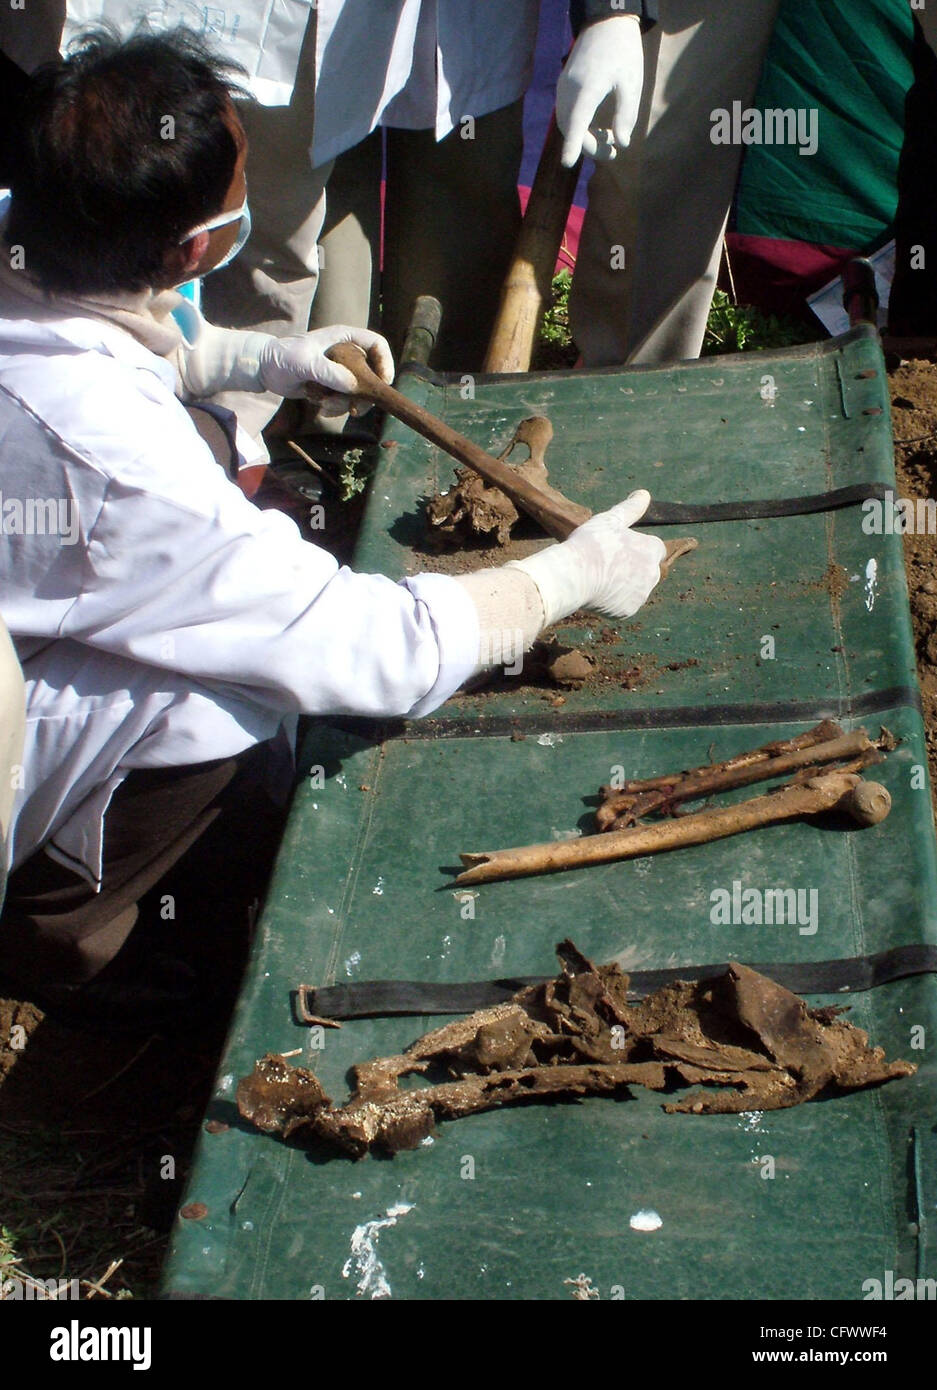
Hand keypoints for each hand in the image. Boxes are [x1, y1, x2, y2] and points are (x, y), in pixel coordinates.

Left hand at [258, 326, 393, 412]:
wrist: (266, 370)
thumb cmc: (284, 357)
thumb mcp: (305, 362)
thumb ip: (329, 372)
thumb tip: (353, 385)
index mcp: (344, 338)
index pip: (377, 345)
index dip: (385, 363)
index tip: (383, 383)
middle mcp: (347, 354)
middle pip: (373, 374)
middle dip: (365, 394)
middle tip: (356, 410)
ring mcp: (341, 372)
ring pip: (359, 392)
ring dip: (343, 403)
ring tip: (322, 402)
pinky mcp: (334, 387)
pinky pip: (345, 401)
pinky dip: (334, 407)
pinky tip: (318, 404)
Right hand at [507, 489, 665, 624]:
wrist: (573, 576)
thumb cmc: (591, 544)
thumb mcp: (610, 520)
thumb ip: (630, 508)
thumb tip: (644, 493)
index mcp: (651, 550)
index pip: (656, 548)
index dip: (638, 547)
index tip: (621, 548)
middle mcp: (652, 574)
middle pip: (647, 570)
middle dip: (633, 568)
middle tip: (607, 563)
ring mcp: (640, 595)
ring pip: (635, 589)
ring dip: (623, 584)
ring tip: (598, 576)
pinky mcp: (627, 611)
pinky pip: (622, 605)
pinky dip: (612, 600)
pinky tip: (595, 591)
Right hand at [555, 15, 643, 166]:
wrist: (605, 23)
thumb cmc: (623, 52)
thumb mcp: (632, 83)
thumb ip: (627, 114)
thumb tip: (622, 143)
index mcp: (588, 88)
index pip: (577, 121)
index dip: (572, 143)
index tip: (567, 163)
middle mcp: (569, 90)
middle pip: (572, 130)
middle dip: (590, 147)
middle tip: (613, 153)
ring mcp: (563, 89)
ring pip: (568, 125)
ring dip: (586, 138)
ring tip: (609, 138)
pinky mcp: (563, 88)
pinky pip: (568, 116)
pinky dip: (581, 128)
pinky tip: (599, 127)